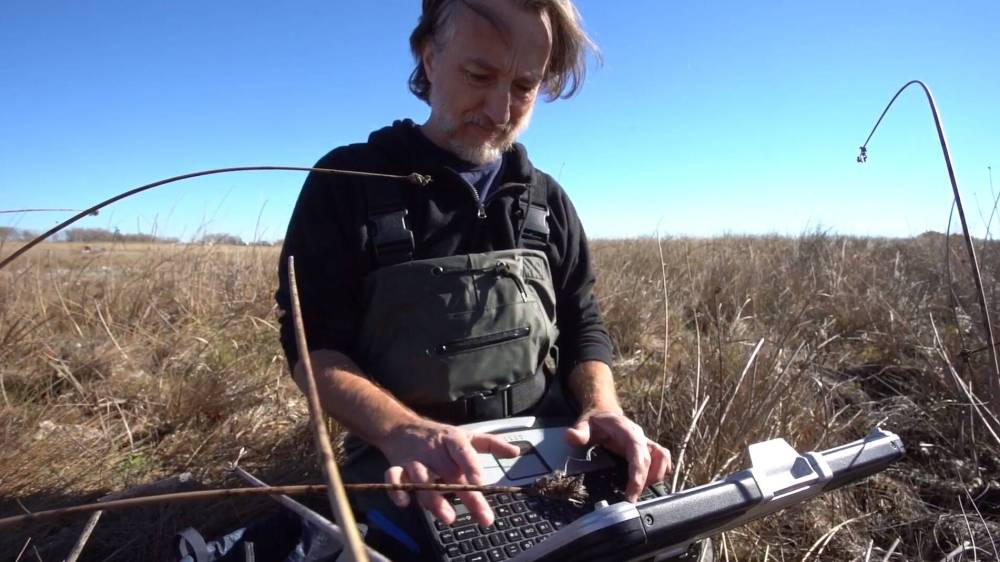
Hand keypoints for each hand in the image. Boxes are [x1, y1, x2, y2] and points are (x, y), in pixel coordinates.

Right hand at [379, 419, 520, 525]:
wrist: (401, 427)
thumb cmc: (440, 437)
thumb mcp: (467, 436)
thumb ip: (492, 444)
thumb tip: (516, 451)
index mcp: (452, 440)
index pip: (464, 451)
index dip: (472, 467)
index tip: (482, 485)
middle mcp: (434, 450)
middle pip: (448, 473)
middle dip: (465, 496)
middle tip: (482, 516)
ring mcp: (414, 459)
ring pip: (421, 478)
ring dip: (433, 498)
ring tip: (448, 517)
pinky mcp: (396, 467)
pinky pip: (393, 478)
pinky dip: (396, 490)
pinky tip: (406, 503)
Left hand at [564, 410, 672, 501]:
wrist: (604, 413)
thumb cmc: (595, 421)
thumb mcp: (583, 424)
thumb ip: (578, 431)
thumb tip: (570, 436)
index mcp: (625, 430)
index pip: (637, 449)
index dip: (638, 469)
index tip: (633, 488)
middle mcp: (639, 436)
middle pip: (649, 459)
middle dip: (643, 481)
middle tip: (631, 500)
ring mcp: (645, 441)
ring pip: (661, 457)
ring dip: (656, 475)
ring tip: (640, 491)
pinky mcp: (647, 448)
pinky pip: (662, 458)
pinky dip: (661, 471)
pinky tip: (650, 484)